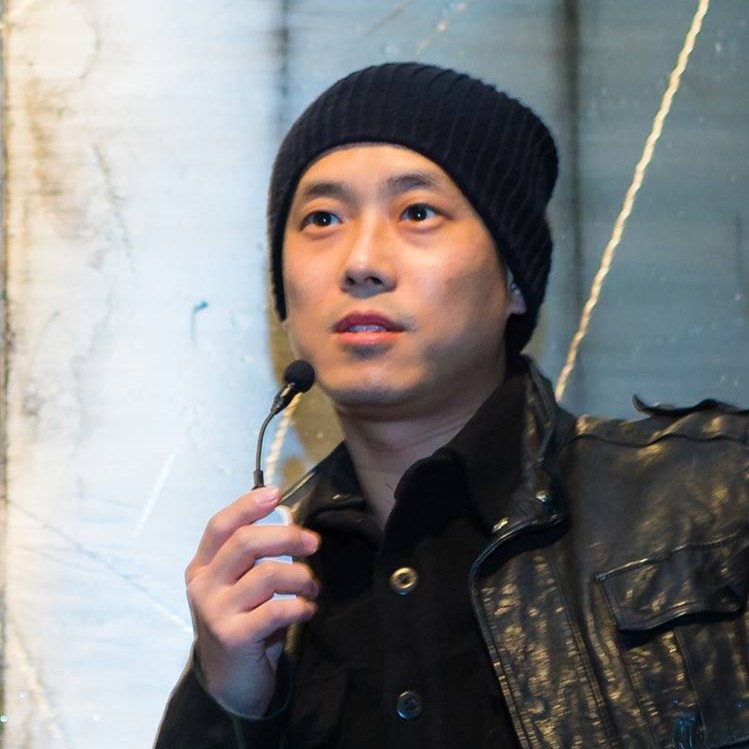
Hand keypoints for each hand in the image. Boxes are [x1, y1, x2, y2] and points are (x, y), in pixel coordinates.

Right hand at [185, 486, 319, 717]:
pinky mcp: (233, 637)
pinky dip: (300, 606)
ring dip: (300, 576)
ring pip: (267, 574)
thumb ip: (252, 557)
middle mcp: (203, 586)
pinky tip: (307, 610)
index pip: (220, 526)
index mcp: (202, 567)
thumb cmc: (242, 622)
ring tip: (312, 587)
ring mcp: (215, 612)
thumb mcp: (237, 586)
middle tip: (313, 543)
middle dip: (287, 536)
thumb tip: (287, 518)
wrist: (230, 683)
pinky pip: (276, 609)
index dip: (247, 506)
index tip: (276, 494)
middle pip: (246, 543)